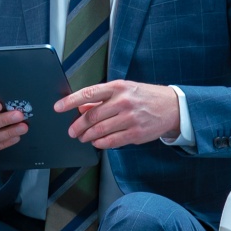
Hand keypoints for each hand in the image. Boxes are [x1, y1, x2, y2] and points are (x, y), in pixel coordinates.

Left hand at [56, 80, 181, 148]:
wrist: (172, 106)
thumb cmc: (146, 97)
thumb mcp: (125, 90)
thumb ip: (102, 98)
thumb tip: (81, 106)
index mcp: (118, 87)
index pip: (88, 93)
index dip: (70, 101)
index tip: (58, 107)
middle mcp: (123, 102)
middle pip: (91, 116)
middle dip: (77, 126)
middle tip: (72, 131)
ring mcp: (130, 118)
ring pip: (99, 131)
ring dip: (86, 136)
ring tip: (83, 137)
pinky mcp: (135, 133)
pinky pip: (110, 141)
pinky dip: (99, 143)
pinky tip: (97, 142)